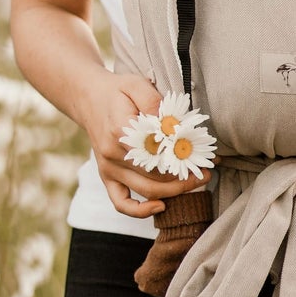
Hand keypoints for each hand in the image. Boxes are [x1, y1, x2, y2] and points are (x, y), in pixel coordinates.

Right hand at [78, 70, 213, 220]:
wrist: (88, 98)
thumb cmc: (118, 91)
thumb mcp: (137, 85)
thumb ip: (154, 102)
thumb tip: (171, 125)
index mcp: (120, 130)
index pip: (157, 153)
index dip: (182, 158)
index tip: (203, 155)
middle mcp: (113, 154)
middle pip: (155, 177)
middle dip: (185, 178)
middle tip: (207, 172)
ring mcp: (108, 168)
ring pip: (146, 191)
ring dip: (174, 192)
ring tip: (196, 182)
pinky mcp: (107, 176)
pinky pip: (120, 202)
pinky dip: (140, 211)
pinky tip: (161, 206)